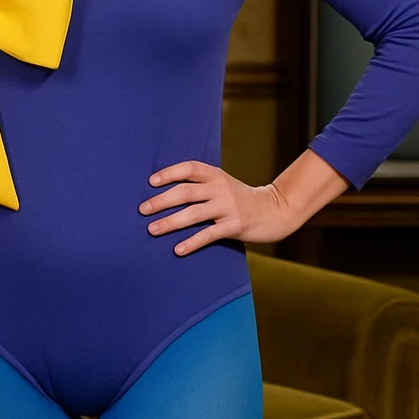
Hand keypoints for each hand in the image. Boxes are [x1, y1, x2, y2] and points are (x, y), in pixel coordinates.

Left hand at [139, 160, 296, 255]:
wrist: (275, 210)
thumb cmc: (240, 198)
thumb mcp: (222, 184)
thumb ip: (200, 185)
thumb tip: (164, 191)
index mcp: (216, 175)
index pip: (189, 168)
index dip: (169, 173)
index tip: (150, 182)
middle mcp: (220, 188)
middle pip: (186, 192)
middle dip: (161, 201)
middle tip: (142, 209)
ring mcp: (228, 207)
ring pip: (193, 214)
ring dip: (170, 222)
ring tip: (152, 229)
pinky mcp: (234, 226)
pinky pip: (208, 235)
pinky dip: (192, 243)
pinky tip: (177, 250)